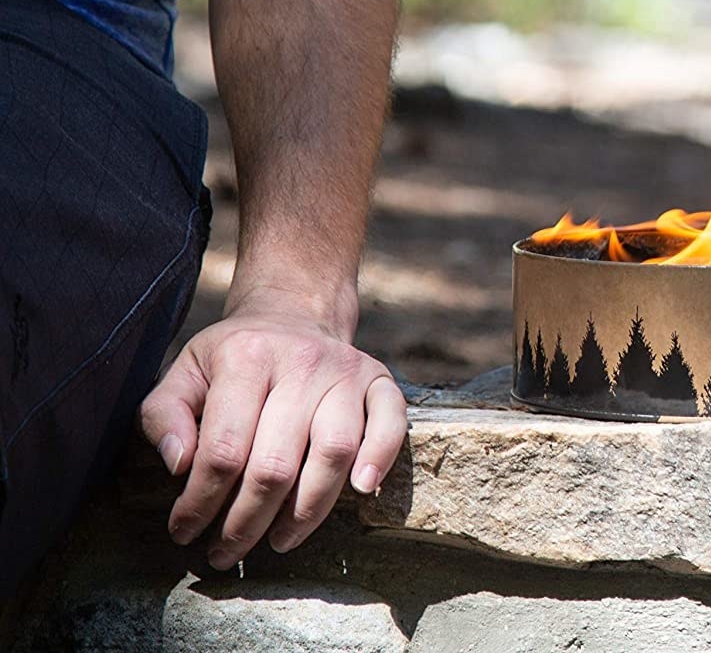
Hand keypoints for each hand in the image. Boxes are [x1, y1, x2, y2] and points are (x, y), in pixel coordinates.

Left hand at [139, 286, 406, 568]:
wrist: (295, 312)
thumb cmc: (234, 356)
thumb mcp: (185, 371)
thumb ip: (164, 415)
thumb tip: (179, 465)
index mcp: (245, 358)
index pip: (224, 450)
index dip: (200, 502)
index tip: (184, 532)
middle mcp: (300, 362)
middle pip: (276, 463)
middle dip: (246, 522)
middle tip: (227, 552)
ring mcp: (346, 371)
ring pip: (333, 452)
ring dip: (306, 510)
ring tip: (280, 541)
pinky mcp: (380, 378)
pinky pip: (391, 421)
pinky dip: (381, 456)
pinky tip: (360, 489)